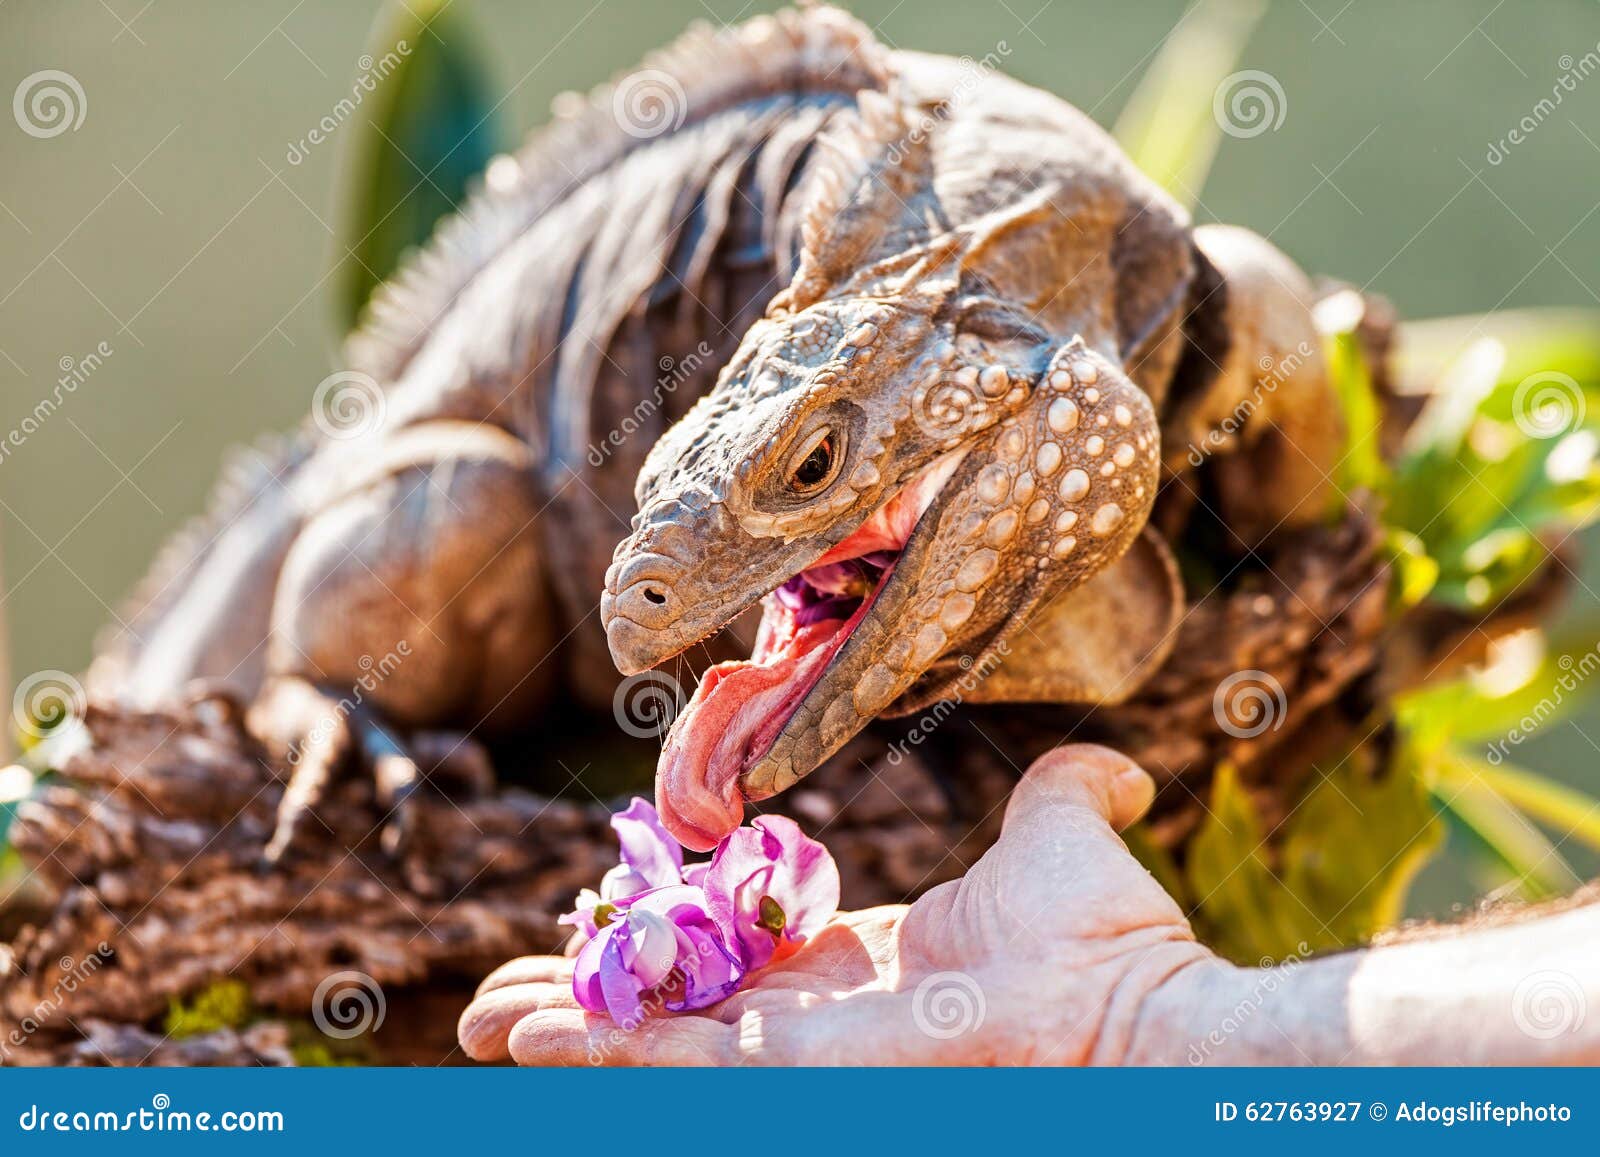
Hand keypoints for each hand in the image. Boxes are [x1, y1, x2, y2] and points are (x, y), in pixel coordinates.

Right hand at [458, 744, 1211, 1064]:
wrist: (1121, 1012)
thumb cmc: (1103, 939)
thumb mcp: (1060, 834)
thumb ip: (1066, 794)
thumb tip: (1116, 772)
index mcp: (861, 965)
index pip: (739, 954)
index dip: (672, 939)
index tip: (612, 916)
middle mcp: (813, 1019)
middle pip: (672, 1006)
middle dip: (589, 996)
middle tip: (506, 993)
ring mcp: (792, 1053)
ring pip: (648, 1039)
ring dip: (565, 1026)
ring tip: (483, 1019)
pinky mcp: (779, 1075)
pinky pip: (662, 1063)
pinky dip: (589, 1050)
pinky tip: (518, 1033)